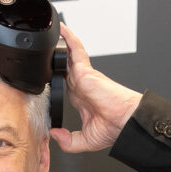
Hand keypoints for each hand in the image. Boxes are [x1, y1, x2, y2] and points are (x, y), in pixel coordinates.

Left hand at [49, 23, 142, 152]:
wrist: (126, 122)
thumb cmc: (115, 128)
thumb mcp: (85, 140)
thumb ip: (68, 141)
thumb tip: (53, 135)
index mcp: (82, 99)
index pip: (66, 84)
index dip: (55, 78)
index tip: (46, 76)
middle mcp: (83, 85)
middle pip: (66, 66)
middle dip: (57, 57)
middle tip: (44, 49)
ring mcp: (84, 76)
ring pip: (70, 55)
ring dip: (62, 43)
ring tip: (52, 32)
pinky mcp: (86, 71)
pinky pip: (76, 50)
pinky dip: (69, 39)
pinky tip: (61, 30)